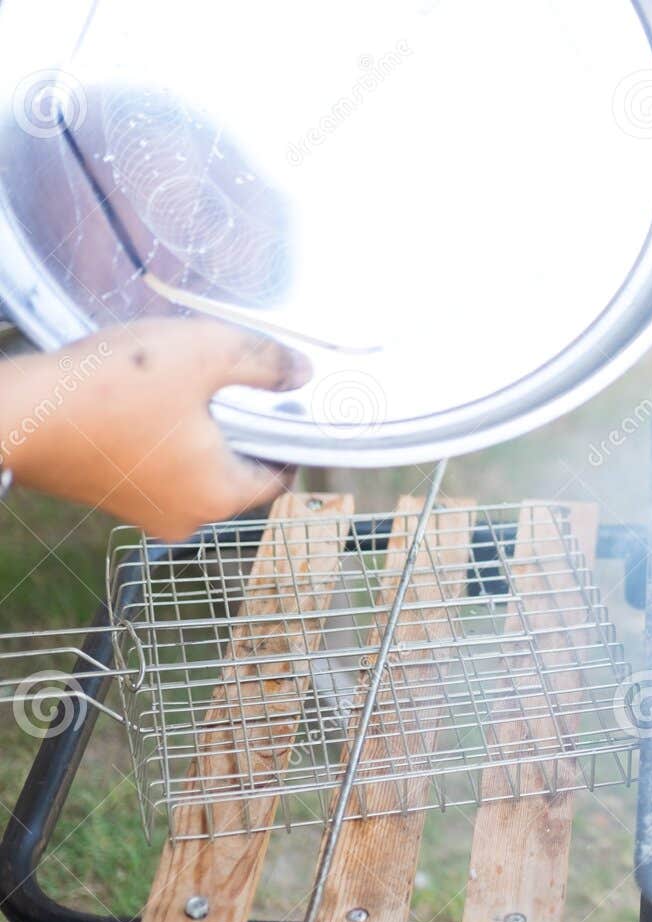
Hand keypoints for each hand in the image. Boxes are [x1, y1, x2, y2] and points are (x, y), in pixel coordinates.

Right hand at [0, 317, 310, 538]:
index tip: (283, 404)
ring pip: (195, 469)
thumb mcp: (202, 354)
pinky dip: (161, 440)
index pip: (278, 474)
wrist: (12, 414)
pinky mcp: (111, 498)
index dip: (286, 436)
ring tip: (184, 388)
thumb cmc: (109, 387)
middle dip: (239, 430)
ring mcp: (145, 513)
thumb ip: (262, 362)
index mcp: (220, 495)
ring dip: (197, 433)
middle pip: (237, 472)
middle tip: (231, 385)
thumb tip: (302, 373)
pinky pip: (157, 468)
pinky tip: (146, 404)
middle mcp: (188, 517)